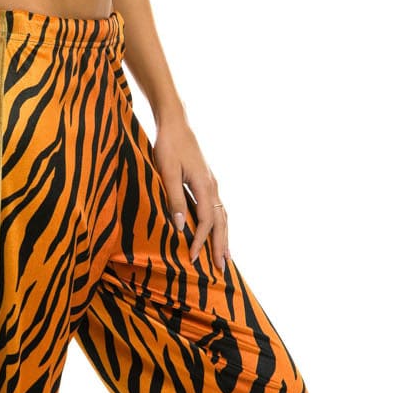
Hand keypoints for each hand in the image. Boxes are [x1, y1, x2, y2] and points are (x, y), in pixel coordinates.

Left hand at [152, 114, 229, 268]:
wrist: (175, 123)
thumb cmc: (168, 146)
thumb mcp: (166, 173)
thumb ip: (173, 199)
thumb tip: (180, 227)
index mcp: (204, 186)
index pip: (206, 221)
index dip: (200, 242)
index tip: (193, 259)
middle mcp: (212, 187)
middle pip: (221, 222)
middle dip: (221, 246)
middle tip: (221, 268)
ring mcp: (212, 183)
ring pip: (223, 216)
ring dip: (224, 237)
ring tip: (225, 256)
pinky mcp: (207, 181)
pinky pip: (218, 208)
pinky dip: (220, 224)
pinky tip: (217, 231)